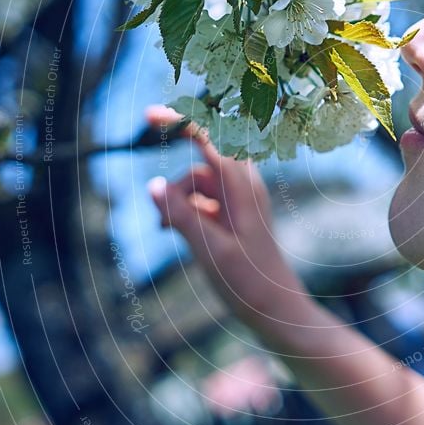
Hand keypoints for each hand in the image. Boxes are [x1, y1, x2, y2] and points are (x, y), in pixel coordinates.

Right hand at [144, 104, 304, 320]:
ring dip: (177, 202)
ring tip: (164, 231)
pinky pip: (203, 201)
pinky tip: (172, 232)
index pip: (209, 141)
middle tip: (161, 219)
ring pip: (197, 185)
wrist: (276, 309)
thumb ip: (181, 215)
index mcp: (242, 188)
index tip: (147, 115)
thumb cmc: (247, 282)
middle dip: (176, 183)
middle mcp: (244, 188)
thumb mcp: (208, 250)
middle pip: (200, 164)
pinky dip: (186, 211)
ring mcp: (239, 202)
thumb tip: (153, 185)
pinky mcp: (233, 217)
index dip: (179, 122)